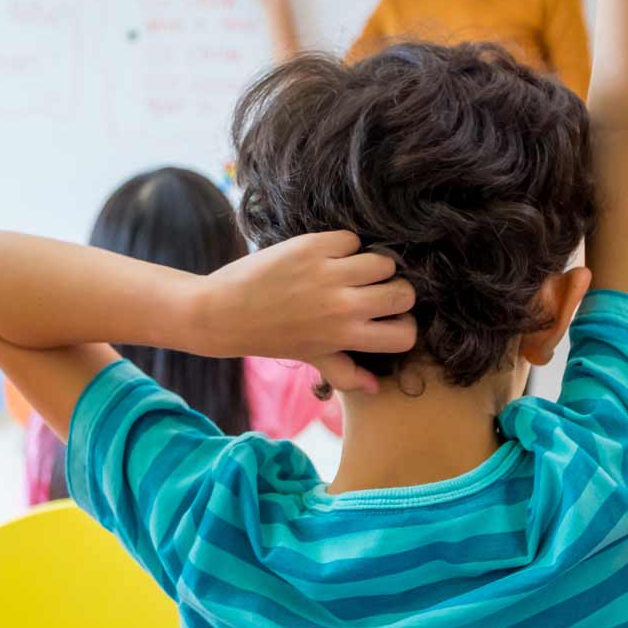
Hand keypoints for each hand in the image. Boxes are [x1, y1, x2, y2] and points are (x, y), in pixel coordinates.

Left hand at [190, 231, 414, 391]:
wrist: (222, 311)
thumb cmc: (268, 336)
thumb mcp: (310, 358)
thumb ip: (346, 373)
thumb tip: (377, 388)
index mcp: (345, 337)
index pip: (405, 334)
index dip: (402, 324)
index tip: (388, 318)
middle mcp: (343, 306)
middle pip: (403, 293)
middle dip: (394, 291)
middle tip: (373, 290)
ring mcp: (330, 274)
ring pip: (383, 262)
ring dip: (372, 265)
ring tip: (352, 270)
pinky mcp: (313, 246)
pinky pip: (353, 240)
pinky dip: (344, 246)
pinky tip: (328, 256)